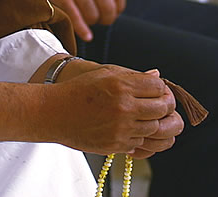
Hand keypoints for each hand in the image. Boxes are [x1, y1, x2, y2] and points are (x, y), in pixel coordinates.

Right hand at [33, 65, 181, 155]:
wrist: (54, 113)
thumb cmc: (79, 90)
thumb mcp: (105, 74)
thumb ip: (133, 75)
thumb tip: (157, 75)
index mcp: (122, 85)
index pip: (158, 86)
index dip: (159, 87)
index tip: (154, 89)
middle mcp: (124, 107)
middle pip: (162, 108)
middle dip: (163, 105)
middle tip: (156, 103)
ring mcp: (120, 128)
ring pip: (154, 127)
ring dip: (151, 121)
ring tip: (141, 115)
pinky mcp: (115, 144)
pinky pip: (140, 142)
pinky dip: (138, 135)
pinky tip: (128, 127)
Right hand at [39, 0, 126, 40]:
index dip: (118, 8)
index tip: (114, 13)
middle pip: (109, 7)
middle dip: (106, 18)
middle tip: (101, 21)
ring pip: (93, 16)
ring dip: (91, 23)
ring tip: (86, 20)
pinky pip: (78, 20)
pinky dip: (83, 30)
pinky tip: (86, 35)